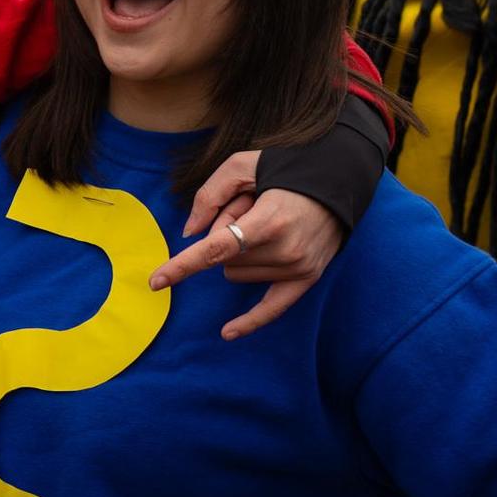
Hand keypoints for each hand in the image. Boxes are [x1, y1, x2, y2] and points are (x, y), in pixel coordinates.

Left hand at [147, 150, 345, 339]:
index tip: (156, 281)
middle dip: (226, 236)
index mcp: (268, 221)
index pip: (216, 249)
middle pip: (224, 260)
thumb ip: (210, 195)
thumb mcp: (243, 164)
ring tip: (266, 225)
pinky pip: (272, 307)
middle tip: (253, 209)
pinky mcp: (308, 278)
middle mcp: (286, 250)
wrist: (339, 179)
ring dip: (241, 254)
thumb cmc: (286, 168)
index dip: (183, 265)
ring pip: (238, 274)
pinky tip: (228, 332)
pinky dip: (250, 321)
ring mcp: (299, 267)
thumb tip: (189, 234)